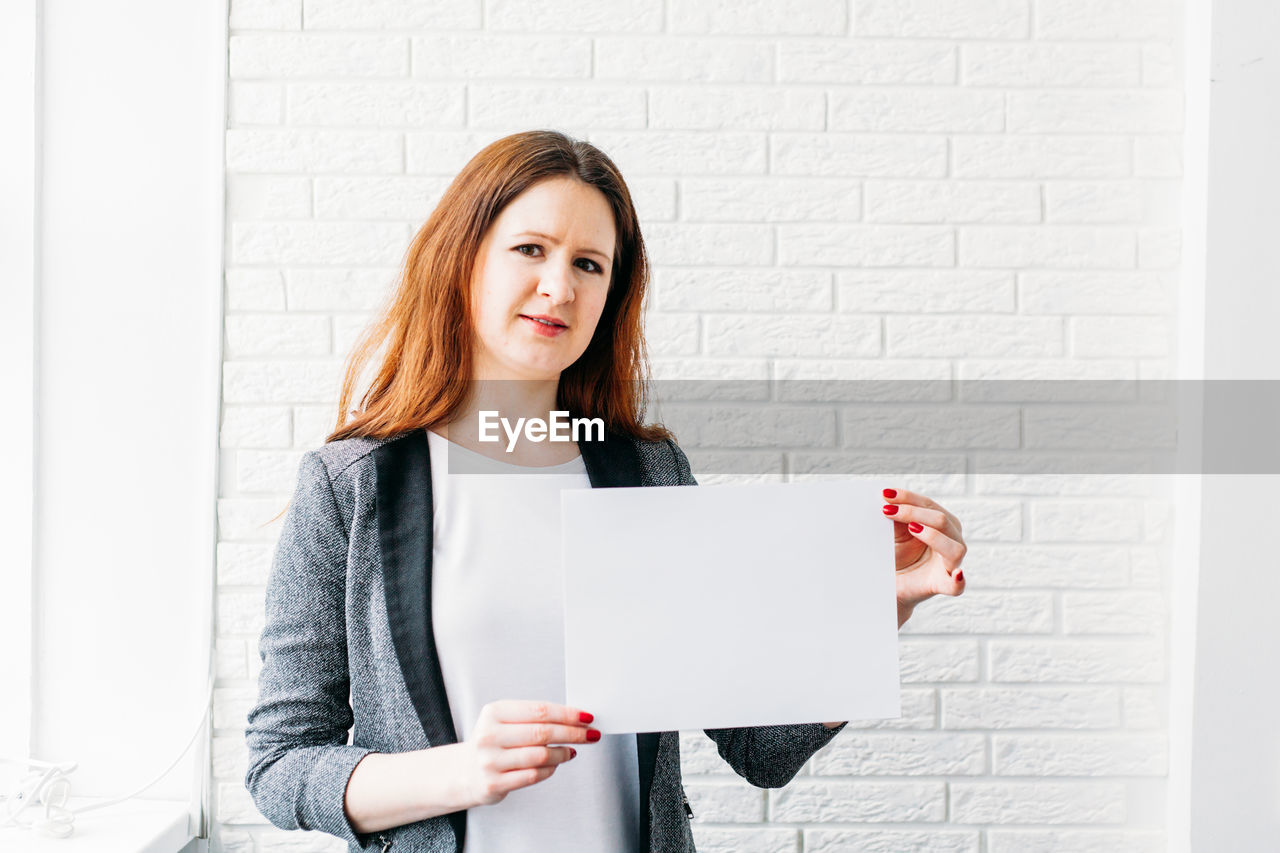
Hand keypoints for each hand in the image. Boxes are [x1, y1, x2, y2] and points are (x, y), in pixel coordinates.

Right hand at [455, 700, 597, 807]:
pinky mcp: (494, 784)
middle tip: (589, 734)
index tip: (586, 717)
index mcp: (494, 712)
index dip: (567, 714)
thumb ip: (535, 717)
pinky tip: (556, 765)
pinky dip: (550, 769)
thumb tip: (574, 717)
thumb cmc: (494, 742)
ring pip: (540, 756)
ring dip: (562, 753)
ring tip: (572, 751)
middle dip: (572, 733)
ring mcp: (490, 761)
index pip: (539, 710)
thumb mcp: (505, 720)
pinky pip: (533, 776)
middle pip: (542, 733)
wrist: (466, 771)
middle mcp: (489, 735)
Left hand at [882, 487, 966, 611]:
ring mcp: (952, 564)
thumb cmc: (898, 556)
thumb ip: (897, 517)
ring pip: (955, 548)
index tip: (886, 494)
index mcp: (943, 524)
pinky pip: (957, 585)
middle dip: (914, 512)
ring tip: (912, 528)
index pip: (928, 505)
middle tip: (888, 511)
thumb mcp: (896, 533)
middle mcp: (952, 540)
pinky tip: (956, 574)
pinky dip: (958, 580)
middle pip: (942, 520)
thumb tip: (887, 498)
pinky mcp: (945, 585)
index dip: (908, 497)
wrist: (893, 584)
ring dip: (933, 536)